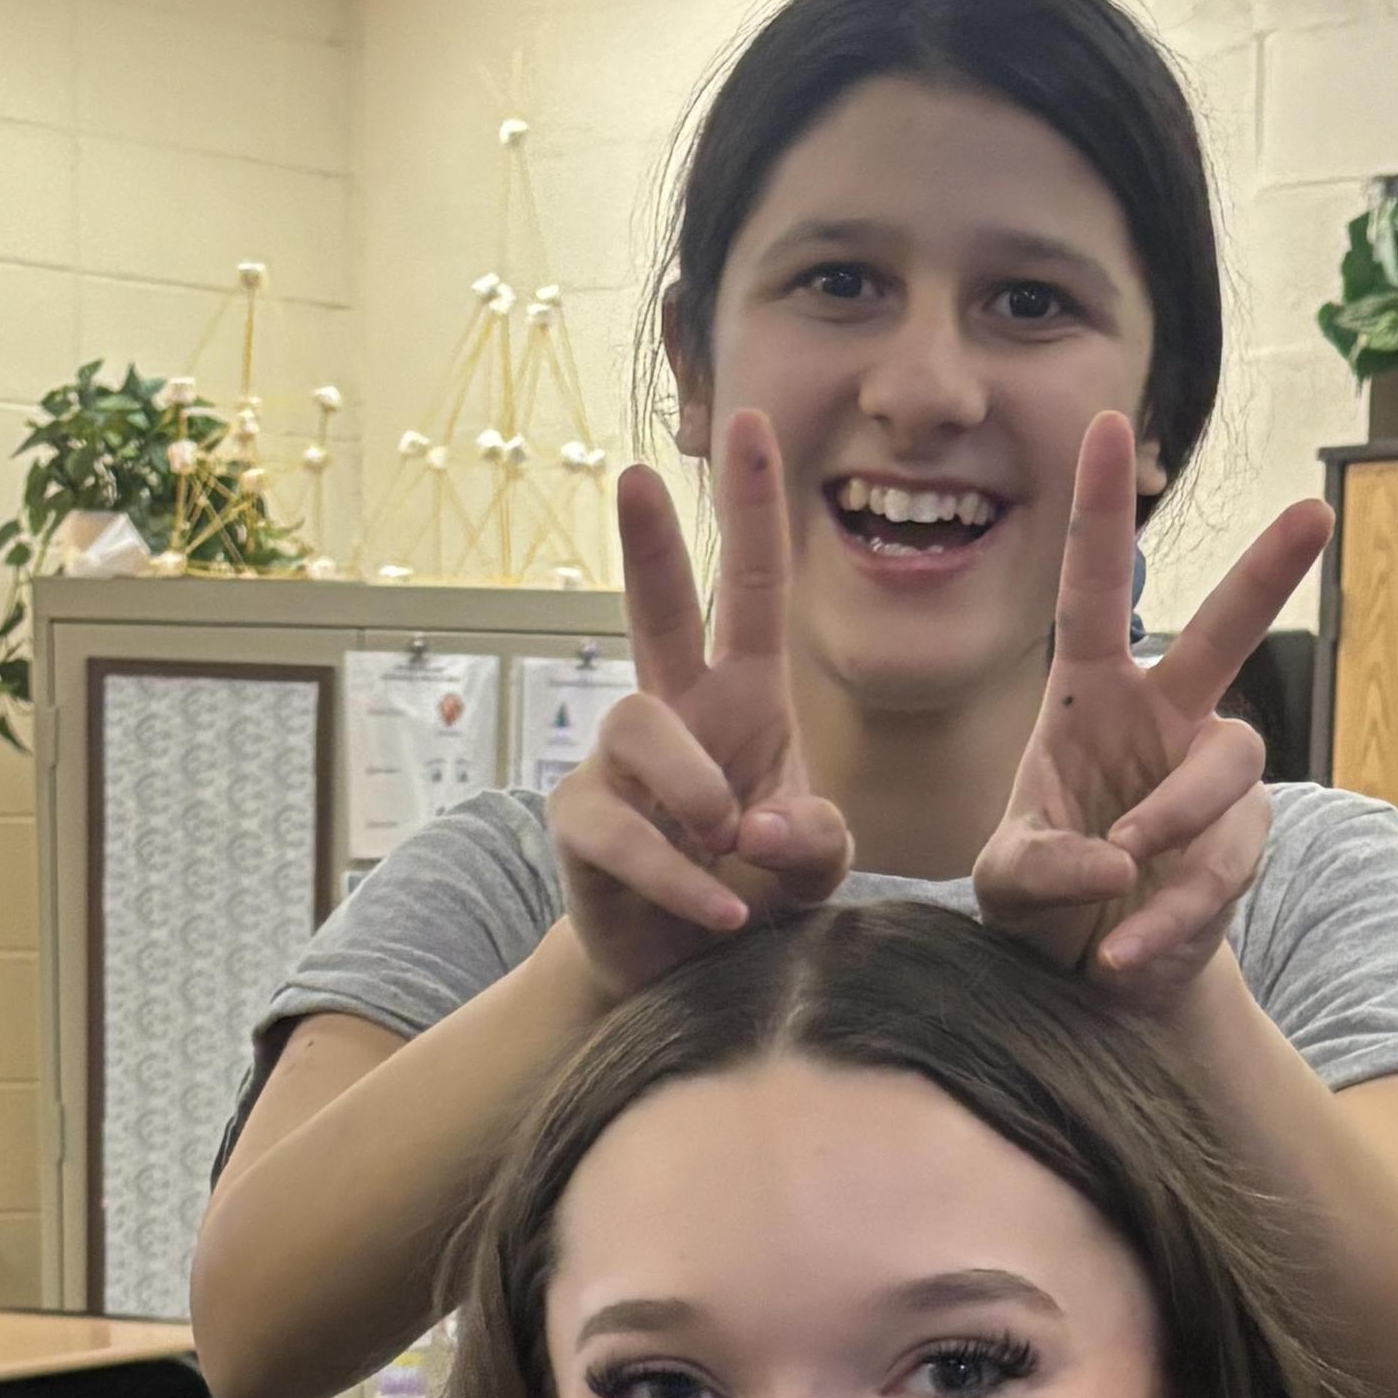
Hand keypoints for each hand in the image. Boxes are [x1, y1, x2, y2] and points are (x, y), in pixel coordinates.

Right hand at [544, 414, 852, 1002]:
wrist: (682, 975)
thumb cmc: (750, 894)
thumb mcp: (813, 870)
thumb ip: (816, 843)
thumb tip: (759, 826)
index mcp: (742, 699)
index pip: (752, 588)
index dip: (752, 508)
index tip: (754, 422)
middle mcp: (673, 714)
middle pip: (656, 612)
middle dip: (650, 544)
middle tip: (636, 476)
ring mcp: (618, 767)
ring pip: (640, 728)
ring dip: (694, 785)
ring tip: (730, 839)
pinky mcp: (581, 826)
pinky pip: (621, 832)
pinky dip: (678, 877)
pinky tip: (721, 911)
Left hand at [973, 417, 1330, 1019]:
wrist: (1098, 976)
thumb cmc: (1045, 902)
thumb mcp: (1007, 884)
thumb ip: (1036, 866)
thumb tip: (1118, 859)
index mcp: (1090, 697)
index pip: (1090, 592)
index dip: (1098, 511)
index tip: (1104, 424)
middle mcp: (1164, 719)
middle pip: (1226, 635)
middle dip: (1268, 573)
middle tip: (1314, 511)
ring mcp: (1211, 782)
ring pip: (1227, 764)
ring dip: (1175, 816)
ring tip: (1121, 873)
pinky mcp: (1240, 848)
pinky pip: (1220, 866)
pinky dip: (1168, 916)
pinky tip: (1119, 958)